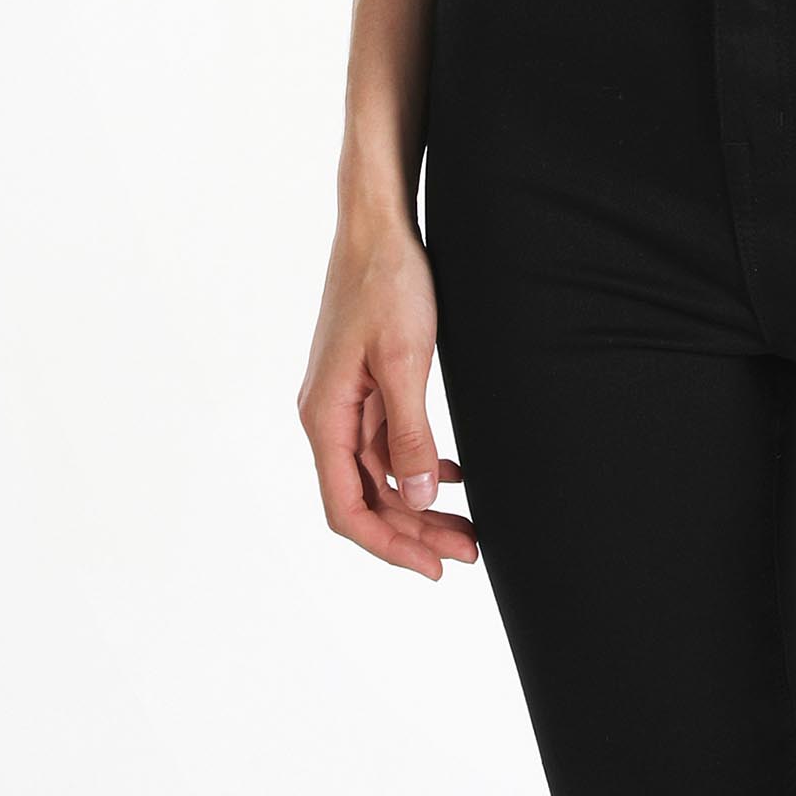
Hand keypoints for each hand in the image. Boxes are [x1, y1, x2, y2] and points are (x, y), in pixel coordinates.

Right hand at [297, 212, 480, 578]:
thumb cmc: (388, 283)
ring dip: (419, 502)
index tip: (435, 568)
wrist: (378, 226)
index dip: (390, 547)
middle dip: (414, 532)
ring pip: (380, 473)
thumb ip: (410, 432)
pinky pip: (386, 442)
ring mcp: (345, 400)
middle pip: (365, 498)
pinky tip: (453, 474)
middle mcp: (327, 416)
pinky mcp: (364, 384)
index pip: (347, 509)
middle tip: (469, 552)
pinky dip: (418, 464)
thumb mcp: (406, 361)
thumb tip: (415, 498)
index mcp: (325, 416)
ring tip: (469, 525)